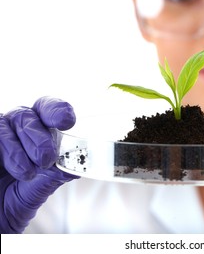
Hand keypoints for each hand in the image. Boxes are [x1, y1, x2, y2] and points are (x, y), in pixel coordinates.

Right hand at [0, 97, 78, 232]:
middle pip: (28, 116)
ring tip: (28, 174)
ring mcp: (0, 131)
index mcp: (40, 128)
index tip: (67, 122)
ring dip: (19, 150)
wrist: (1, 213)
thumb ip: (59, 172)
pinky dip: (6, 152)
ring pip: (7, 125)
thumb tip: (77, 165)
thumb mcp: (45, 184)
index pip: (49, 108)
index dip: (58, 110)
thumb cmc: (24, 192)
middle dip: (40, 138)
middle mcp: (18, 125)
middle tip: (46, 160)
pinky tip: (14, 170)